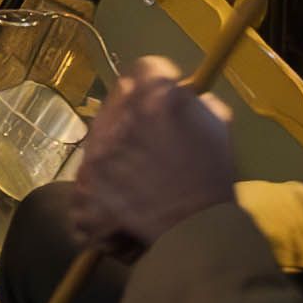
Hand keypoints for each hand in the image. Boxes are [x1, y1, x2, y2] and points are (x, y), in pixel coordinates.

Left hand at [62, 59, 238, 254]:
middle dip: (130, 114)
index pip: (145, 68)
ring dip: (113, 149)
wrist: (199, 234)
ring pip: (98, 137)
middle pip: (117, 100)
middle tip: (147, 140)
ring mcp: (97, 151)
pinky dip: (99, 186)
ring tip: (135, 175)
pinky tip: (121, 198)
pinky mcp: (84, 182)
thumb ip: (200, 103)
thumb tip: (186, 93)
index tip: (161, 99)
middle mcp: (120, 115)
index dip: (155, 83)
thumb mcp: (218, 129)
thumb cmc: (212, 179)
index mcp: (156, 96)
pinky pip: (86, 176)